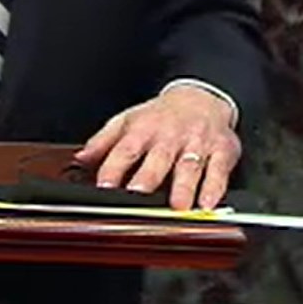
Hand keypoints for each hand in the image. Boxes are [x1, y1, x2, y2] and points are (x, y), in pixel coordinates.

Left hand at [75, 86, 240, 211]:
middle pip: (158, 158)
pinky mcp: (221, 151)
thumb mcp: (128, 120)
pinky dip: (213, 188)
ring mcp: (197, 144)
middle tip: (138, 195)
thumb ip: (103, 141)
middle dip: (148, 177)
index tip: (104, 187)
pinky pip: (218, 170)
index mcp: (143, 129)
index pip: (125, 149)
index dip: (113, 168)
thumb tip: (81, 159)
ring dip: (183, 187)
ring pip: (189, 166)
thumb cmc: (161, 116)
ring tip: (178, 206)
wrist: (202, 97)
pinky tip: (206, 204)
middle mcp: (170, 137)